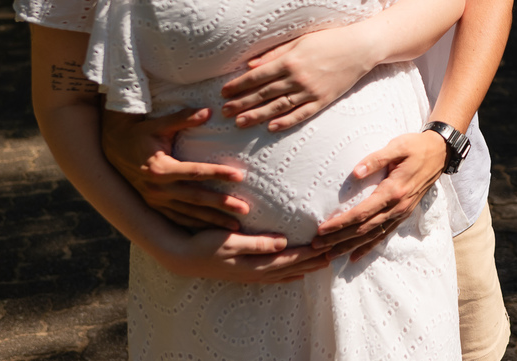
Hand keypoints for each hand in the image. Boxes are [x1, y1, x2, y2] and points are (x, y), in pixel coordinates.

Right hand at [101, 108, 248, 230]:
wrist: (112, 148)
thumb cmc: (140, 133)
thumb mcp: (159, 124)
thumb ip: (183, 118)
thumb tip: (209, 111)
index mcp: (160, 168)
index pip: (195, 172)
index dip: (218, 173)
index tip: (239, 176)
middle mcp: (157, 188)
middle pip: (196, 198)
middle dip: (221, 205)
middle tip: (245, 209)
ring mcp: (155, 200)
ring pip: (188, 213)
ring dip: (212, 220)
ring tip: (236, 226)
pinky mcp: (153, 206)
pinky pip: (177, 219)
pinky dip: (195, 225)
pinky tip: (212, 229)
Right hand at [163, 229, 329, 282]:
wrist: (182, 256)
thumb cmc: (205, 243)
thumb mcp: (231, 240)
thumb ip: (258, 243)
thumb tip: (284, 243)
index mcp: (255, 263)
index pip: (289, 259)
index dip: (309, 253)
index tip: (327, 247)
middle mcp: (256, 272)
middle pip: (291, 267)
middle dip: (313, 261)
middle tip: (334, 255)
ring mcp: (250, 275)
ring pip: (284, 273)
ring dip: (304, 268)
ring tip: (322, 264)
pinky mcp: (244, 273)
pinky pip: (273, 276)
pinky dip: (288, 274)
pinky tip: (295, 274)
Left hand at [220, 28, 372, 131]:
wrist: (360, 48)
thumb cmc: (329, 39)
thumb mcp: (300, 41)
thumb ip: (275, 54)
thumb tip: (250, 66)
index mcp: (290, 61)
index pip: (257, 76)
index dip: (239, 85)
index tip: (224, 92)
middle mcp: (298, 78)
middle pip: (264, 93)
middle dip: (242, 103)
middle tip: (224, 112)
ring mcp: (311, 91)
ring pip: (279, 106)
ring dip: (257, 115)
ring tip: (240, 123)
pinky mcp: (323, 100)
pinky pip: (302, 113)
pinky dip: (286, 121)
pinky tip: (272, 128)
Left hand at [312, 131, 445, 261]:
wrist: (440, 154)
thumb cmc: (416, 147)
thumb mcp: (397, 146)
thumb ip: (376, 159)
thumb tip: (356, 173)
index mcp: (393, 191)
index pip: (362, 212)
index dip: (341, 223)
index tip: (322, 229)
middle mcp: (397, 207)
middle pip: (364, 229)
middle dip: (339, 239)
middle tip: (317, 246)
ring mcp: (401, 213)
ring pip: (372, 235)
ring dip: (350, 246)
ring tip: (330, 255)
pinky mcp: (403, 214)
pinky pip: (384, 235)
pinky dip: (368, 247)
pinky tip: (355, 256)